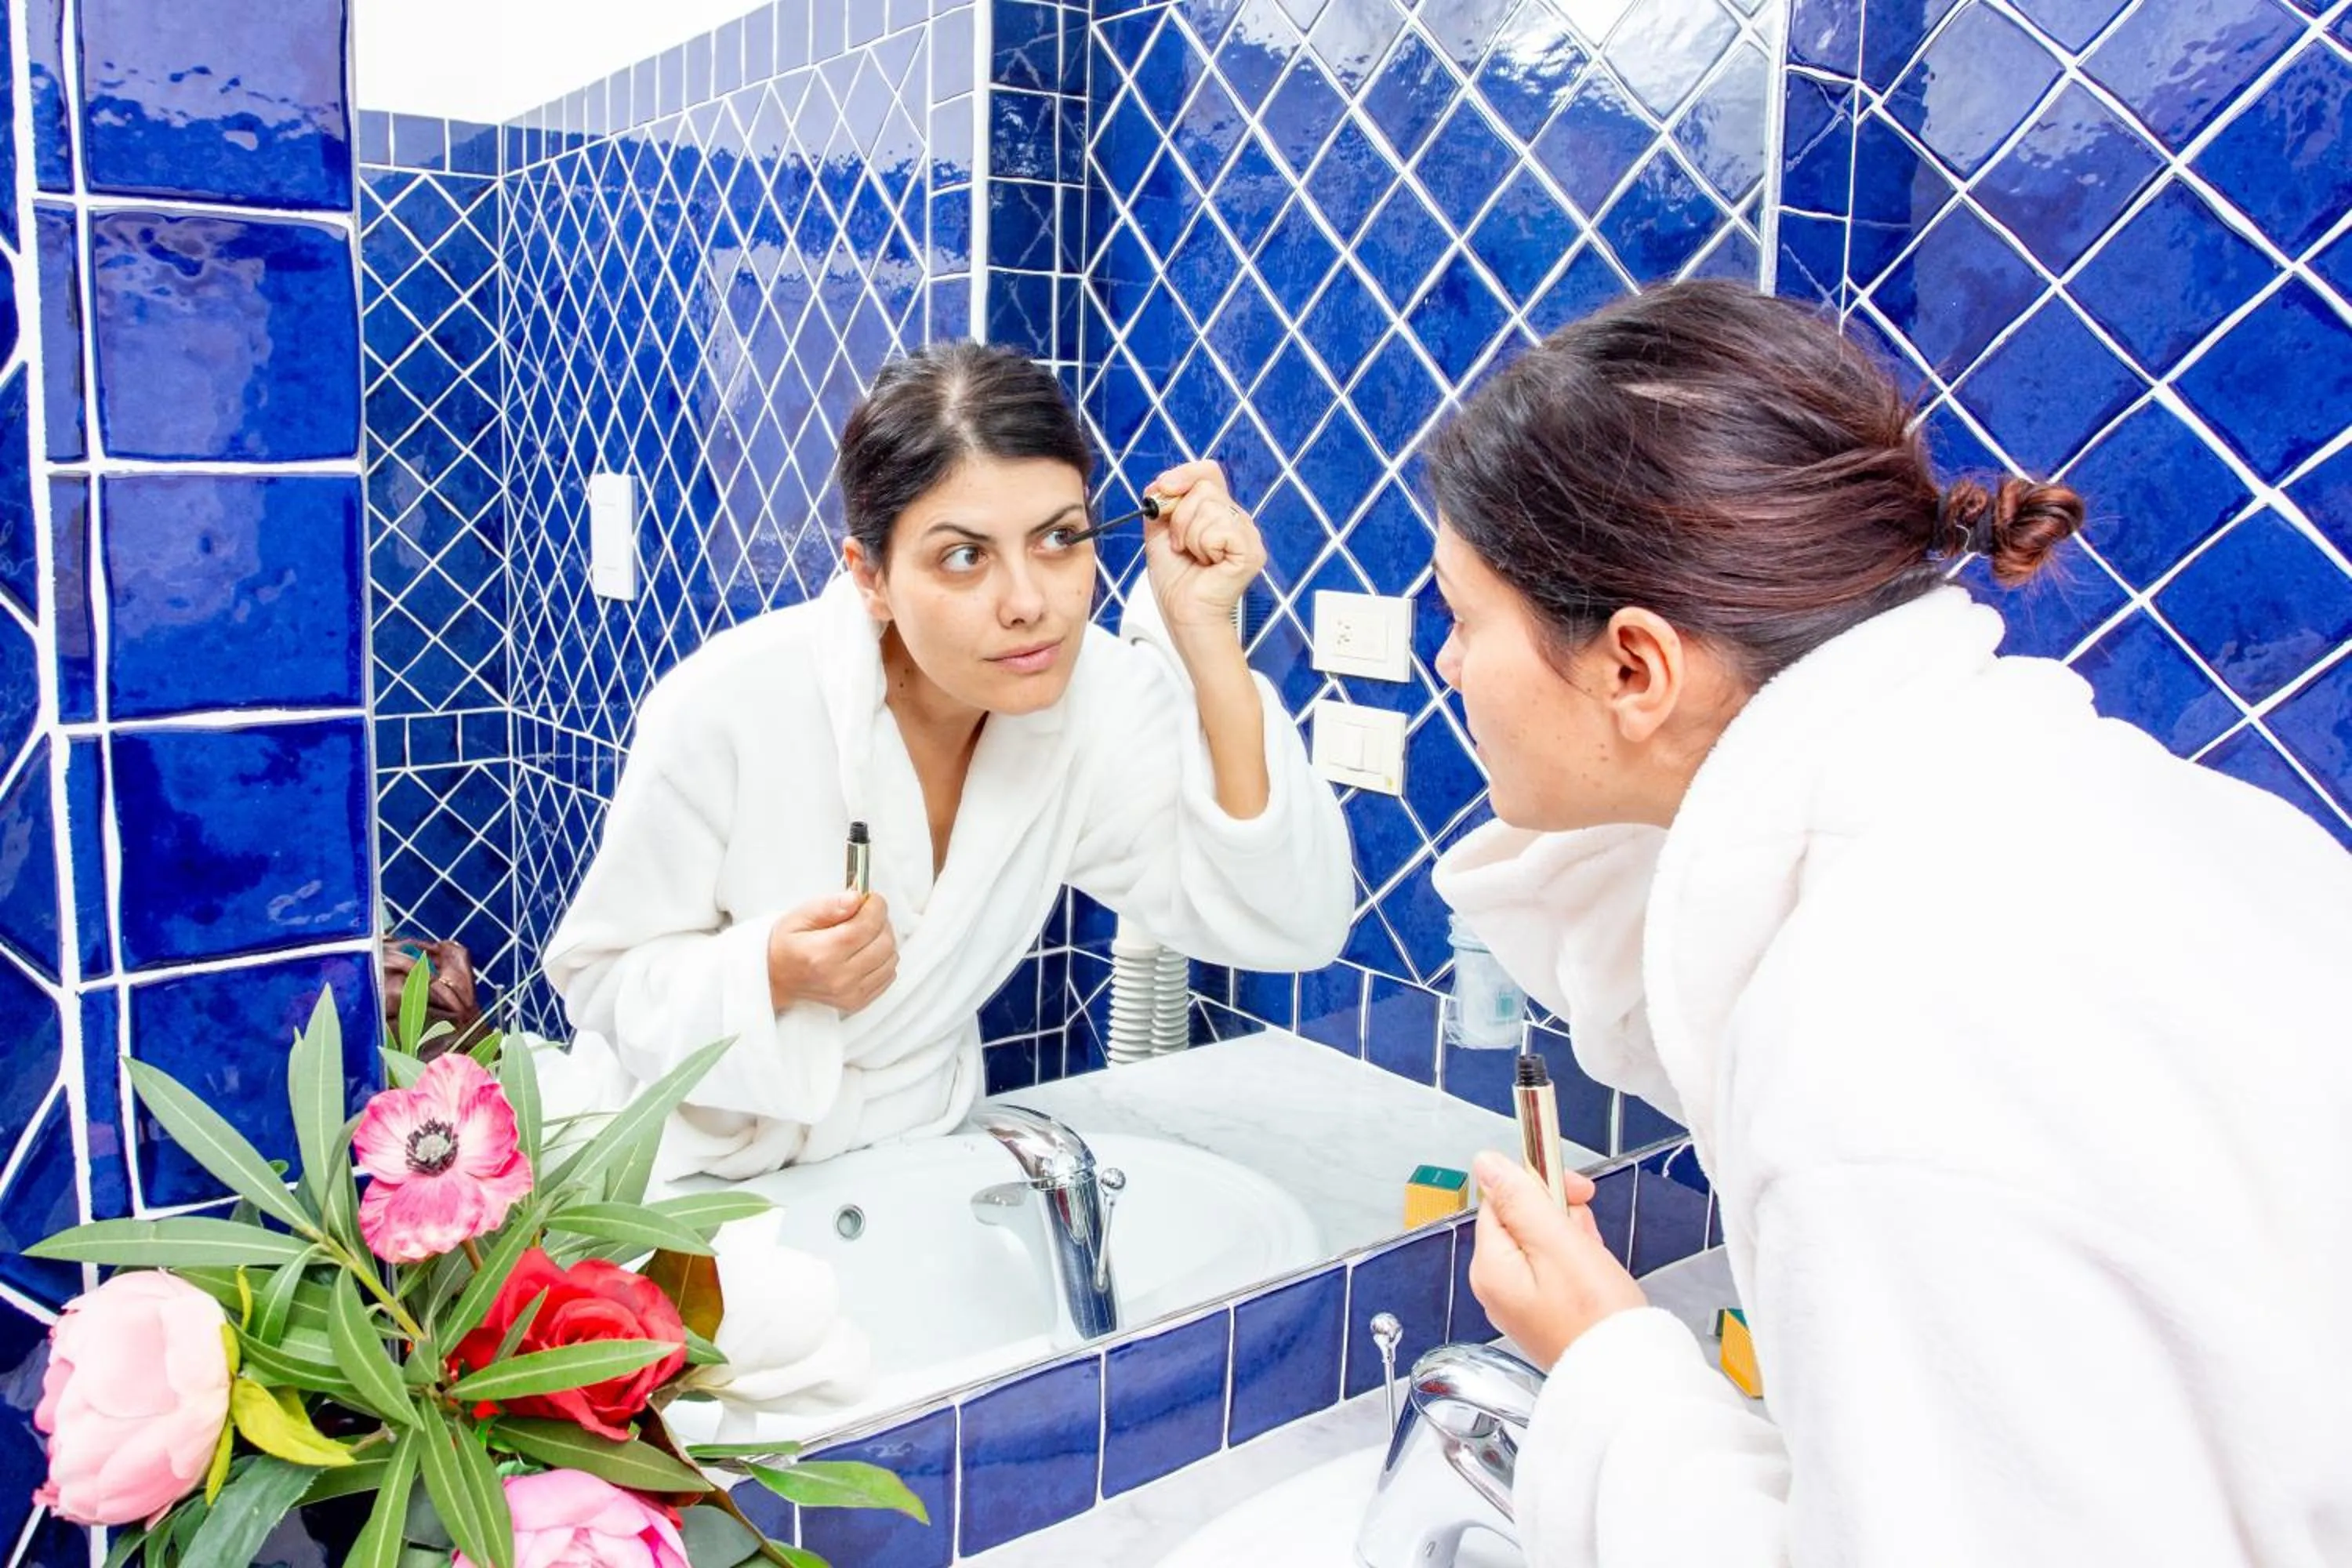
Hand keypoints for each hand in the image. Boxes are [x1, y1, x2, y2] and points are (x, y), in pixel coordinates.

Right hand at [766, 892, 896, 1014]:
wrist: (775, 978)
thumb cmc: (786, 946)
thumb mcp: (798, 917)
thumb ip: (829, 906)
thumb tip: (855, 898)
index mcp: (822, 953)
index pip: (867, 925)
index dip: (876, 906)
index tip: (871, 899)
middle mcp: (839, 977)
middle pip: (884, 942)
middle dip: (881, 921)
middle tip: (867, 914)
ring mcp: (850, 992)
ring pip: (891, 959)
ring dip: (884, 940)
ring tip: (866, 933)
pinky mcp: (858, 1001)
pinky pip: (889, 976)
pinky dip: (884, 960)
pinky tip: (867, 952)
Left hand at [1142, 459, 1266, 642]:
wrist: (1183, 612)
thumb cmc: (1175, 580)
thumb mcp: (1159, 532)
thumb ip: (1160, 504)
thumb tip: (1160, 483)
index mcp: (1219, 511)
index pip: (1208, 472)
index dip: (1184, 474)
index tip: (1163, 488)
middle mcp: (1237, 519)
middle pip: (1205, 487)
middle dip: (1180, 517)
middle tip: (1180, 545)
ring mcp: (1248, 534)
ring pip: (1210, 508)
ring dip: (1190, 535)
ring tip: (1195, 557)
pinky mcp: (1250, 551)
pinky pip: (1219, 529)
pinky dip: (1203, 546)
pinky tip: (1208, 563)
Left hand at [1469, 1150, 1646, 1370]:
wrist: (1627, 1375)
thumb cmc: (1598, 1319)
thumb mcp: (1558, 1243)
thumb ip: (1519, 1198)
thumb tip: (1485, 1163)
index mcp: (1490, 1267)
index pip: (1501, 1199)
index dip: (1539, 1185)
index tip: (1575, 1189)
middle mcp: (1496, 1286)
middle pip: (1521, 1219)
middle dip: (1560, 1215)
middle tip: (1586, 1231)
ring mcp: (1520, 1301)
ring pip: (1542, 1242)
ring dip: (1573, 1238)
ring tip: (1594, 1260)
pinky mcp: (1544, 1311)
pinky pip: (1555, 1268)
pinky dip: (1578, 1263)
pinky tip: (1595, 1277)